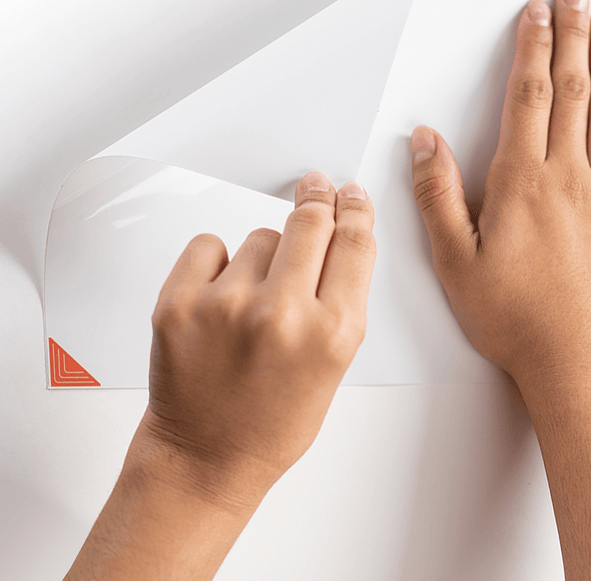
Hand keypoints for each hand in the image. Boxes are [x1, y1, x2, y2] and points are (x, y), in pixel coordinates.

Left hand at [132, 174, 375, 517]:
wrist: (206, 458)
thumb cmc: (274, 420)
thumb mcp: (334, 364)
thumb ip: (342, 297)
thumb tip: (341, 230)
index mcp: (332, 333)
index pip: (354, 241)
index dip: (354, 208)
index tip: (348, 194)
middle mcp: (281, 315)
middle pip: (311, 220)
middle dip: (316, 201)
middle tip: (313, 190)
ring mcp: (226, 306)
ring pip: (260, 235)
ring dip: (264, 256)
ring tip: (254, 301)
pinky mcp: (178, 303)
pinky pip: (210, 244)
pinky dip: (218, 263)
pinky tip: (221, 297)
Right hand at [410, 0, 590, 391]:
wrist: (575, 361)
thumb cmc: (512, 315)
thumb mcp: (454, 261)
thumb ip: (437, 196)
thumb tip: (425, 142)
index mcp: (523, 182)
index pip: (528, 96)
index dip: (532, 48)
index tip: (537, 12)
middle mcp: (569, 177)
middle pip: (572, 90)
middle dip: (573, 35)